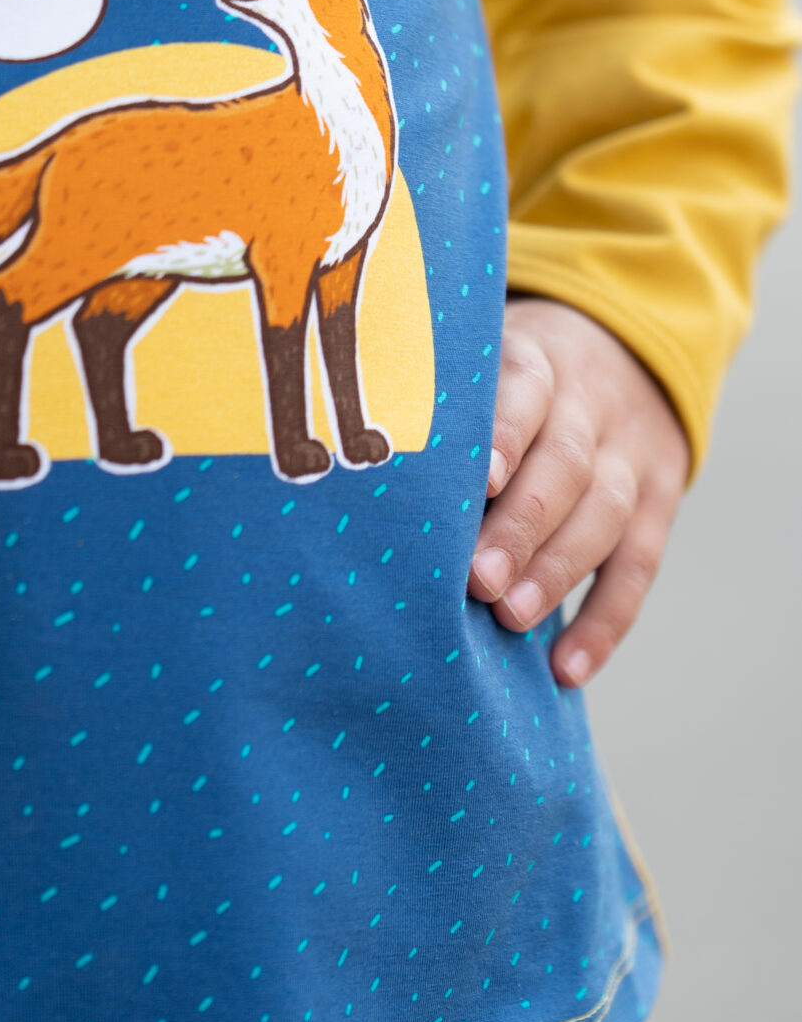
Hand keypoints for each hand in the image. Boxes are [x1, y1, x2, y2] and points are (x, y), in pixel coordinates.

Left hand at [468, 298, 687, 688]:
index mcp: (538, 362)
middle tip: (477, 580)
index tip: (477, 480)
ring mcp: (630, 457)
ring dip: (556, 572)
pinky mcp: (657, 504)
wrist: (624, 354)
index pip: (526, 391)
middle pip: (566, 465)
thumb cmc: (510, 383)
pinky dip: (604, 622)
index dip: (504, 437)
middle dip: (522, 526)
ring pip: (604, 514)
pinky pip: (637, 567)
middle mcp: (590, 407)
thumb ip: (442, 408)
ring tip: (510, 618)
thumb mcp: (485, 363)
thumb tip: (363, 481)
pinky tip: (565, 668)